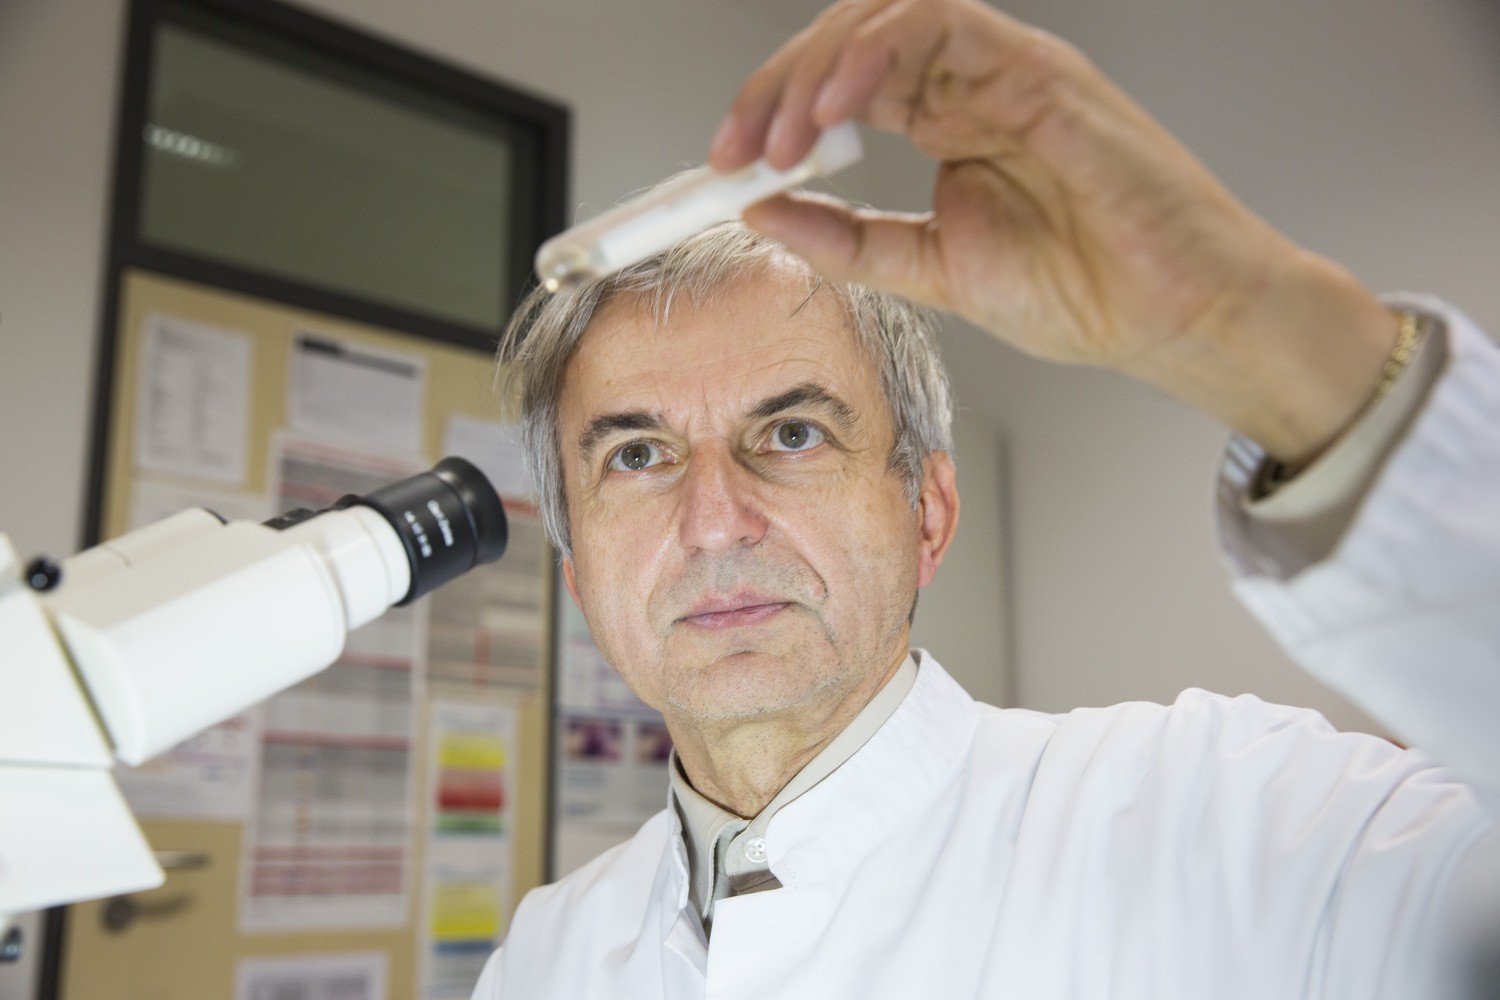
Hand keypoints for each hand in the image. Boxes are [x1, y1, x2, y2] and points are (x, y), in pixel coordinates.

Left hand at [712, 0, 1397, 461]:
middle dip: (776, 87)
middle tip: (734, 149)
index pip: (841, 86)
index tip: (725, 165)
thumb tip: (764, 212)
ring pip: (885, 15)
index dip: (774, 112)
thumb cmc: (1084, 293)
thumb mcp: (930, 269)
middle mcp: (971, 85)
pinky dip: (872, 54)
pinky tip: (835, 110)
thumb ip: (848, 239)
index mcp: (949, 122)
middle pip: (849, 41)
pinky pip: (938, 22)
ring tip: (782, 137)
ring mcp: (1004, 70)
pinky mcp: (1038, 68)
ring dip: (816, 68)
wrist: (1170, 319)